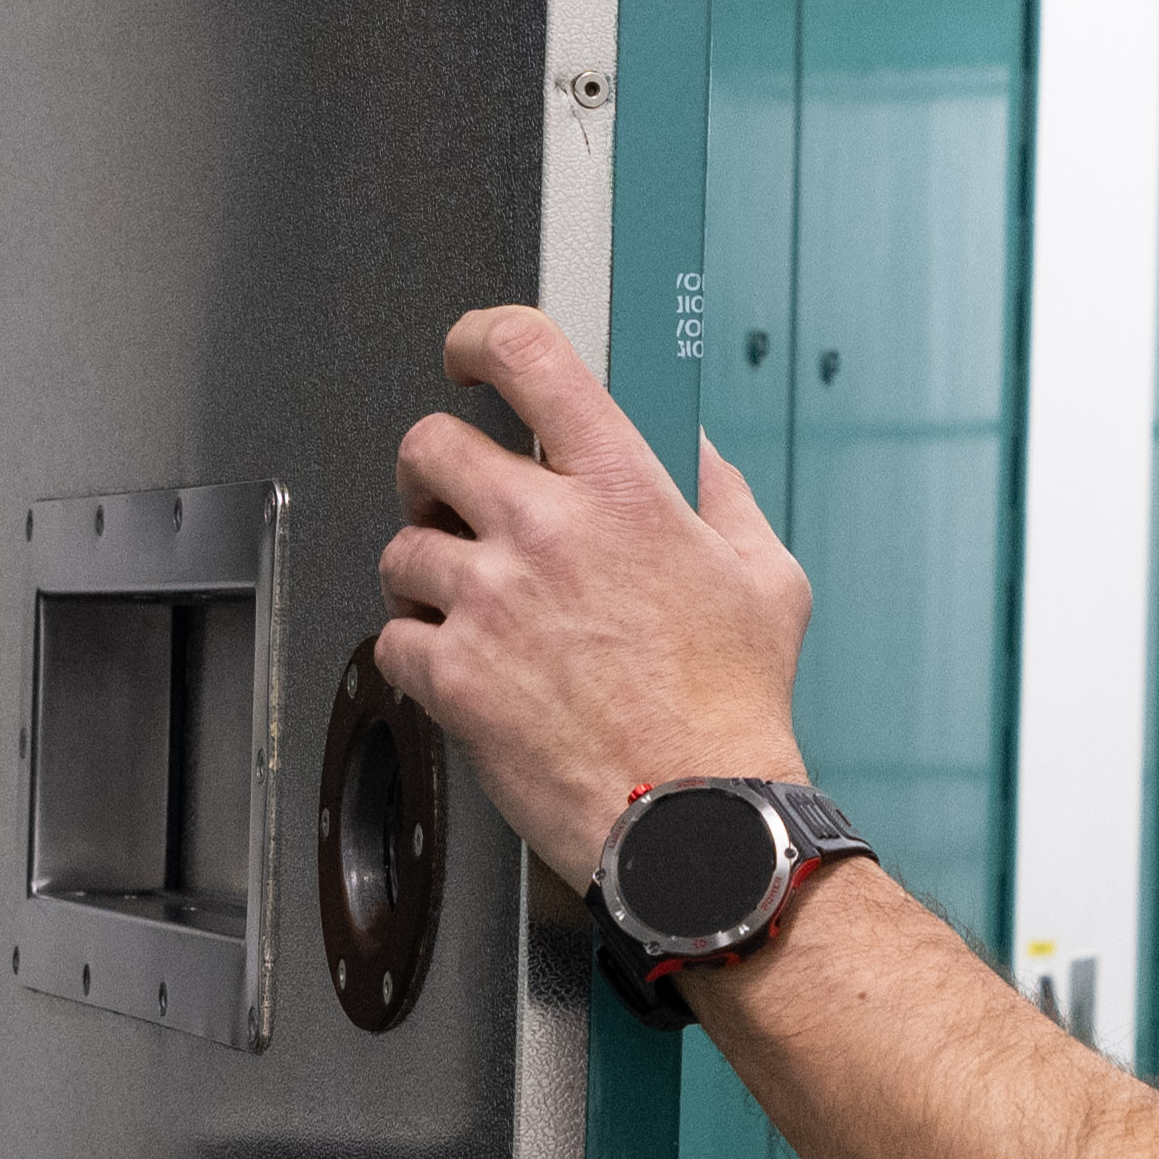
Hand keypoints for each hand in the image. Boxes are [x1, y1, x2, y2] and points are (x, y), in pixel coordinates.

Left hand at [378, 305, 817, 867]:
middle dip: (433, 473)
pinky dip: (416, 651)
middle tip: (453, 503)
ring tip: (468, 605)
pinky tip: (463, 666)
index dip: (479, 339)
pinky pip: (393, 636)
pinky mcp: (454, 673)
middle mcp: (544, 530)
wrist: (694, 819)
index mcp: (620, 487)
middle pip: (429, 445)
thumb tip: (698, 454)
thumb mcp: (765, 579)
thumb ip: (723, 497)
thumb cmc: (732, 713)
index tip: (468, 356)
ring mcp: (490, 600)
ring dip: (424, 572)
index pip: (526, 355)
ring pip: (401, 547)